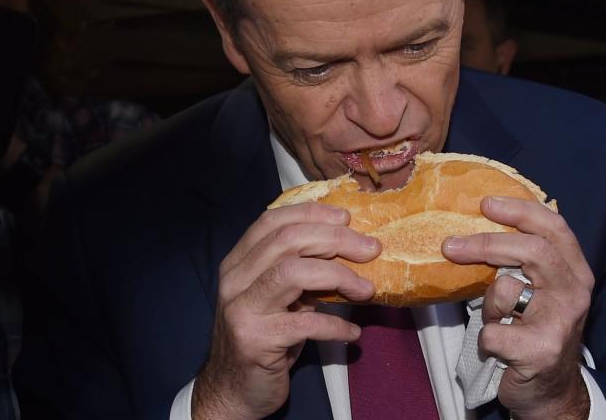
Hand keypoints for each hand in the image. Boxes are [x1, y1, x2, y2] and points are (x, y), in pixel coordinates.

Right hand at [191, 202, 380, 419]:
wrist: (233, 391)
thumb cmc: (264, 338)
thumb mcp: (278, 298)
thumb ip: (300, 271)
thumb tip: (349, 247)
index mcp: (239, 262)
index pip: (273, 221)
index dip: (312, 214)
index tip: (347, 218)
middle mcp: (235, 280)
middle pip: (288, 241)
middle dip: (336, 240)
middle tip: (371, 249)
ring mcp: (243, 309)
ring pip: (293, 273)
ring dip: (339, 276)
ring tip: (366, 290)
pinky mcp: (256, 341)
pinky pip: (305, 324)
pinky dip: (336, 325)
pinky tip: (352, 333)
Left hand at [442, 197, 593, 419]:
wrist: (551, 393)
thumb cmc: (536, 332)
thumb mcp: (541, 291)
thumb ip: (524, 261)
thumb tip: (475, 223)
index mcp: (575, 271)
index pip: (553, 227)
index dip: (519, 210)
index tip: (486, 203)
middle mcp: (574, 292)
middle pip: (531, 249)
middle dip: (485, 243)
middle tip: (450, 245)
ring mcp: (560, 322)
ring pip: (506, 288)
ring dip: (487, 304)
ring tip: (495, 319)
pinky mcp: (540, 350)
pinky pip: (492, 329)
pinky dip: (485, 337)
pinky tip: (498, 347)